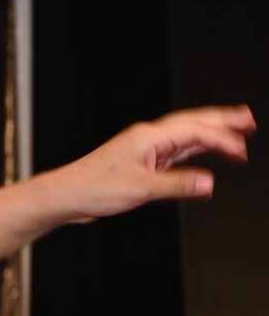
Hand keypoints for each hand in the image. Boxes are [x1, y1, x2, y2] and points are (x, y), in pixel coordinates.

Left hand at [44, 104, 254, 226]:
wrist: (67, 196)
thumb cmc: (93, 188)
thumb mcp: (141, 189)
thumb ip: (177, 184)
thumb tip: (207, 182)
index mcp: (149, 136)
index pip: (195, 131)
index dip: (222, 140)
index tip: (241, 150)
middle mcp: (149, 138)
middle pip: (193, 123)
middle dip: (222, 120)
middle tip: (248, 119)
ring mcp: (145, 149)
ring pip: (186, 135)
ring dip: (211, 133)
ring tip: (235, 132)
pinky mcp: (142, 162)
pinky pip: (176, 151)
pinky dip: (195, 150)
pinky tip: (205, 153)